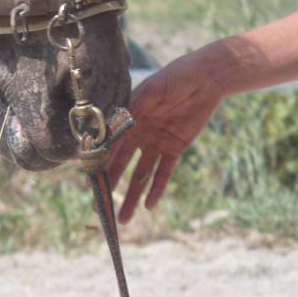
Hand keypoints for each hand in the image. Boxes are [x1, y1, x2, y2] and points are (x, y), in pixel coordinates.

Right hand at [107, 45, 230, 222]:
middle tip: (100, 209)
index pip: (109, 146)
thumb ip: (134, 108)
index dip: (99, 165)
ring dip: (132, 196)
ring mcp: (156, 143)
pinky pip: (164, 173)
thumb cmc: (175, 77)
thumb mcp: (152, 90)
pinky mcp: (175, 148)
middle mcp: (139, 133)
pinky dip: (157, 189)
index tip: (90, 183)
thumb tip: (112, 126)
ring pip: (140, 175)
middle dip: (110, 186)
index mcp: (128, 118)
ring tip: (124, 219)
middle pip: (121, 165)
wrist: (206, 78)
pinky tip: (149, 206)